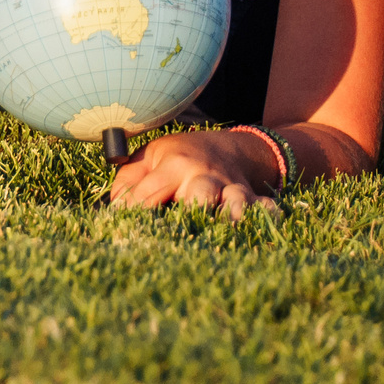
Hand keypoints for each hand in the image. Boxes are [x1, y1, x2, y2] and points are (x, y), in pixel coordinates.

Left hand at [110, 129, 279, 220]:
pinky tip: (257, 230)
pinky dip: (265, 218)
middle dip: (189, 214)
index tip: (125, 229)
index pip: (147, 195)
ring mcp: (232, 188)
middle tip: (176, 235)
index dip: (133, 214)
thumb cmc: (180, 157)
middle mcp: (206, 176)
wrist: (227, 148)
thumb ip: (128, 180)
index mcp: (175, 165)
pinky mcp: (253, 199)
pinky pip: (266, 208)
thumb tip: (117, 211)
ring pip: (236, 204)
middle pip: (199, 197)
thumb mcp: (149, 157)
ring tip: (223, 233)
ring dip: (231, 219)